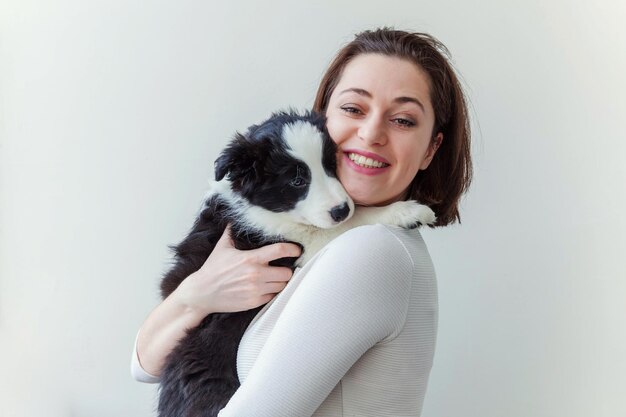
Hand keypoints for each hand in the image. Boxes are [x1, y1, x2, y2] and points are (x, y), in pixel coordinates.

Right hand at [173, 225, 301, 314]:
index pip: (280, 251)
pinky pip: (273, 296)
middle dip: (287, 269)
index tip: (297, 250)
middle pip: (287, 272)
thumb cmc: (212, 269)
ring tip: (274, 277)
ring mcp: (256, 290)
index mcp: (251, 258)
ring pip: (282, 285)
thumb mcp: (222, 247)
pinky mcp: (254, 302)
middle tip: (282, 267)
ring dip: (280, 281)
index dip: (293, 249)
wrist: (201, 293)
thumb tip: (234, 218)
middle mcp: (256, 274)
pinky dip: (271, 292)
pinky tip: (264, 288)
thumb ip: (231, 232)